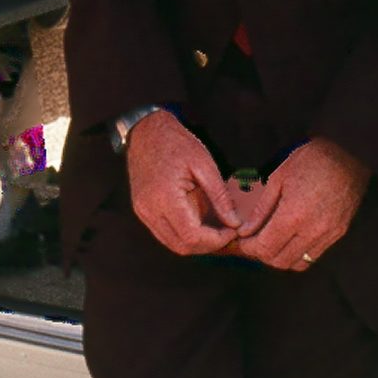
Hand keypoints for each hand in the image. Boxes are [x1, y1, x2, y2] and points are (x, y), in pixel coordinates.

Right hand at [125, 112, 243, 256]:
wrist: (147, 131)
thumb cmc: (177, 143)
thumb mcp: (204, 165)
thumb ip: (220, 197)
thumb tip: (234, 223)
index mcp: (165, 197)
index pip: (192, 237)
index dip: (216, 240)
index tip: (232, 231)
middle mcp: (149, 210)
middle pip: (181, 246)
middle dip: (208, 245)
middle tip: (227, 233)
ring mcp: (143, 212)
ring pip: (172, 244)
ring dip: (196, 242)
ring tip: (215, 229)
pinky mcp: (142, 211)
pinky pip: (165, 233)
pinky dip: (183, 234)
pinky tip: (199, 223)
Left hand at [226, 138, 369, 270]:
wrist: (349, 153)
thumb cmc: (311, 160)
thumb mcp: (279, 178)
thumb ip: (261, 209)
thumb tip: (245, 231)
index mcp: (294, 214)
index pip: (265, 247)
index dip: (249, 248)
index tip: (242, 241)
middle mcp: (313, 230)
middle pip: (280, 261)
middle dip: (262, 254)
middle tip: (253, 240)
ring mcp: (328, 234)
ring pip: (298, 263)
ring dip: (280, 257)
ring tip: (272, 240)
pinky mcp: (339, 233)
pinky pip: (314, 256)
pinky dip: (298, 254)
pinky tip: (291, 238)